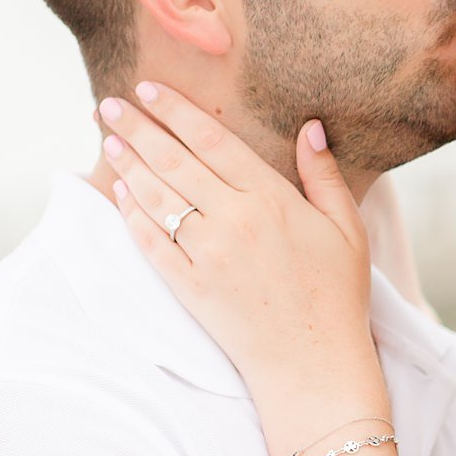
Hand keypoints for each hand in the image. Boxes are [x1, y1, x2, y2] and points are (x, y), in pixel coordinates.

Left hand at [100, 83, 385, 455]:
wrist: (315, 365)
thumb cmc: (338, 297)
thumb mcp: (347, 229)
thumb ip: (324, 176)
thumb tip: (309, 127)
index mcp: (271, 199)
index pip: (212, 140)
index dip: (176, 110)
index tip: (149, 89)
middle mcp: (234, 221)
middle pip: (174, 161)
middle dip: (137, 128)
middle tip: (108, 104)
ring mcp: (208, 256)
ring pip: (157, 197)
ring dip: (128, 164)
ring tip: (109, 140)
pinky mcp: (191, 289)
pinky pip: (151, 243)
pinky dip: (132, 214)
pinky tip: (120, 192)